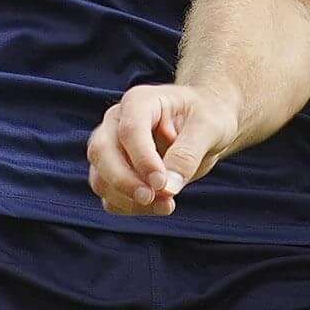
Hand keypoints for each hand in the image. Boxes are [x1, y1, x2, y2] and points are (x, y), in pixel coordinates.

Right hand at [88, 82, 238, 215]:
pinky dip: (130, 208)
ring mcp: (111, 148)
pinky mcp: (114, 173)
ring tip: (166, 204)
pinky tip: (160, 205)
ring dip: (128, 200)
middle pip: (102, 152)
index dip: (143, 160)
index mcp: (139, 101)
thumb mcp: (209, 128)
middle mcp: (117, 122)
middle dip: (124, 182)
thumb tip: (166, 188)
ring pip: (100, 178)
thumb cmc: (208, 117)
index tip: (163, 184)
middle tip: (154, 198)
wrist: (206, 126)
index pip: (129, 131)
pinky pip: (110, 196)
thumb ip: (187, 154)